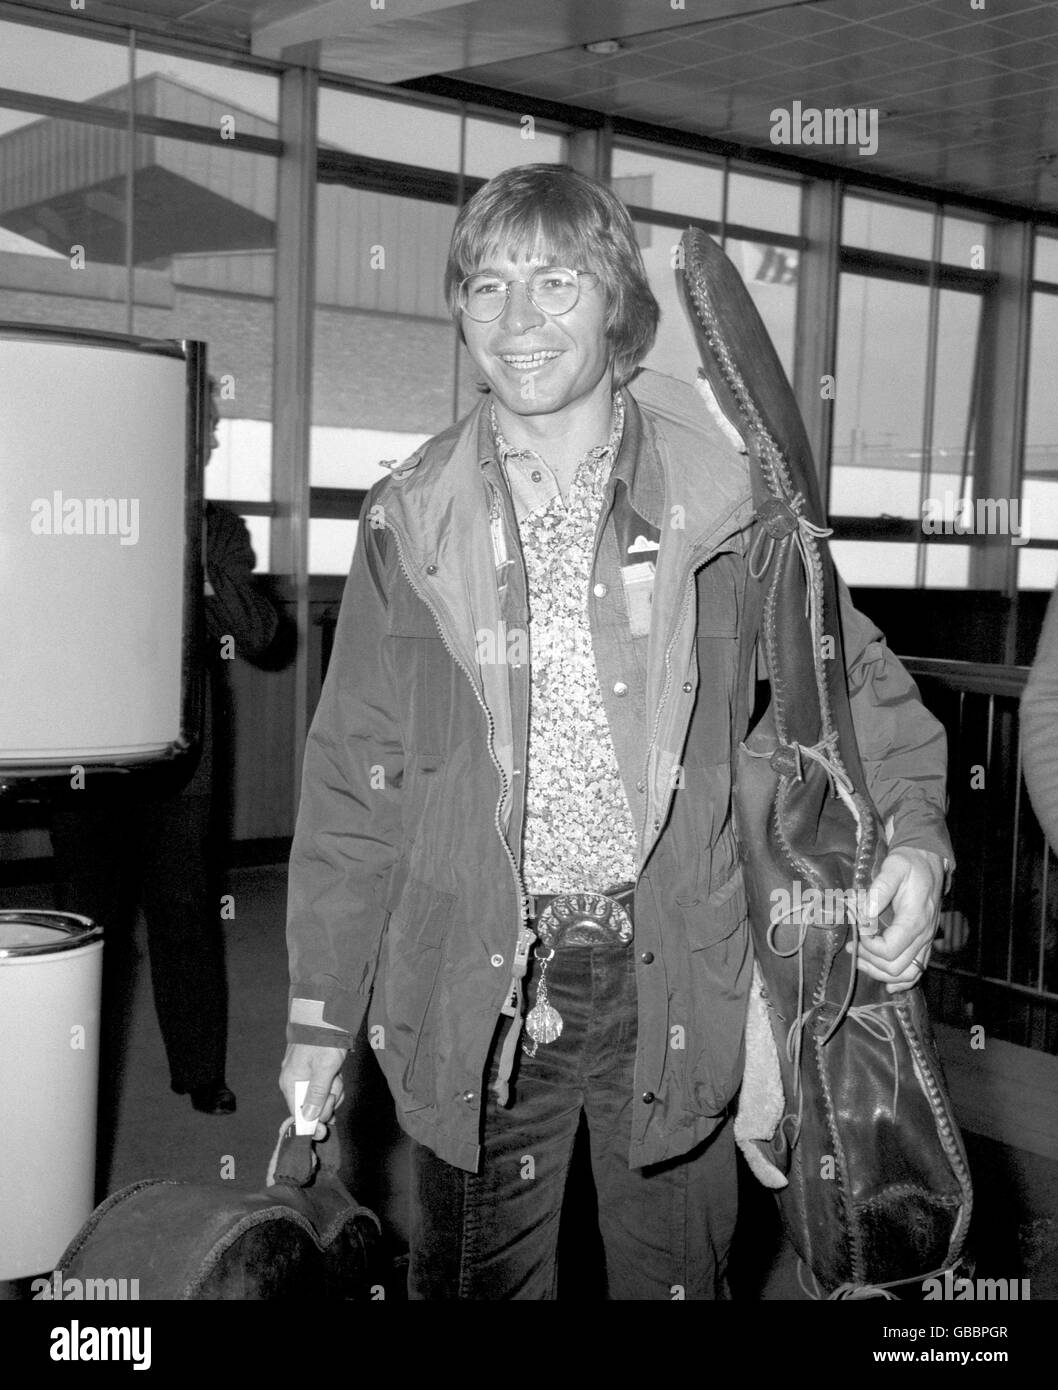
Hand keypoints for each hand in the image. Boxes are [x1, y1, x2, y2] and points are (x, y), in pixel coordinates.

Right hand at [279, 1043, 347, 1140]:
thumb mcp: (324, 1068)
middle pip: (312, 1107)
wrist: (326, 1013)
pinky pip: (325, 1086)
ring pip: (322, 1096)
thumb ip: (316, 1094)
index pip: (298, 1114)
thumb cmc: (324, 1039)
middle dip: (328, 1100)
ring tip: (337, 1073)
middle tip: (335, 1083)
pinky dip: (334, 1082)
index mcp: (291, 1082)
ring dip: (334, 1089)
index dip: (311, 1124)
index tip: (323, 1131)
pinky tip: (337, 1071)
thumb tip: (308, 1118)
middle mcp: (294, 1081)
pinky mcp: (315, 1070)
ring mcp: (305, 1075)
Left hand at [847, 847, 943, 993]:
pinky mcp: (925, 942)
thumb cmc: (909, 864)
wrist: (928, 861)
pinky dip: (902, 981)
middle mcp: (924, 935)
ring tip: (861, 962)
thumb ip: (878, 890)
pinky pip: (917, 970)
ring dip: (882, 973)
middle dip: (870, 962)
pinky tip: (888, 984)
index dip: (868, 947)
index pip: (889, 950)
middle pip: (896, 967)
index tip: (856, 933)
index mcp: (914, 920)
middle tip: (852, 948)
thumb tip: (863, 912)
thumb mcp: (893, 868)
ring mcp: (926, 941)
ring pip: (907, 974)